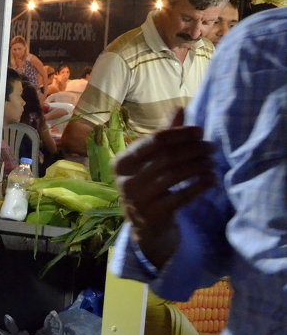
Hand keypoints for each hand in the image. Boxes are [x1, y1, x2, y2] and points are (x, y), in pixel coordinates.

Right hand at [113, 114, 214, 266]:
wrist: (145, 226)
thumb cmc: (150, 186)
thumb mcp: (150, 161)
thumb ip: (163, 135)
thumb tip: (179, 108)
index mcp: (122, 162)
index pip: (155, 140)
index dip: (181, 133)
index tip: (200, 131)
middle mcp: (125, 180)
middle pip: (167, 156)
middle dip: (194, 149)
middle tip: (211, 147)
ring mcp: (138, 200)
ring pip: (175, 175)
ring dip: (199, 166)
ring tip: (212, 162)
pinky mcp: (153, 215)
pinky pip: (182, 196)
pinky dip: (199, 185)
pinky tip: (211, 178)